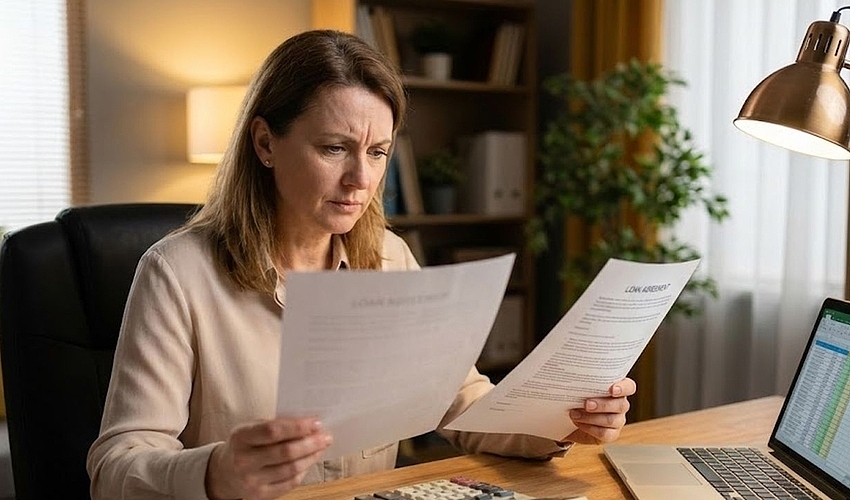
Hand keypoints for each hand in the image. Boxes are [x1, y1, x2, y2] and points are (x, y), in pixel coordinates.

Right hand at [205, 416, 332, 499]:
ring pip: (291, 468)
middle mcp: (244, 461)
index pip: (273, 431)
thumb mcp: (251, 428)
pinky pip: (290, 482)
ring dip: (311, 456)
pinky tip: (310, 460)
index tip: (316, 421)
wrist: (225, 472)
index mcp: (241, 437)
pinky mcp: (261, 495)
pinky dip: (304, 470)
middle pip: (285, 452)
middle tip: (325, 435)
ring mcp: (252, 480)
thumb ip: (275, 424)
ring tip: (321, 446)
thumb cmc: (245, 444)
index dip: (297, 426)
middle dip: (310, 442)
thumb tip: (309, 422)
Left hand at [562, 378, 635, 444]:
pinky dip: (590, 429)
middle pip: (621, 405)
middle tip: (586, 404)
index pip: (629, 387)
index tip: (612, 389)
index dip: (623, 388)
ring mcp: (618, 420)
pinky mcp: (611, 434)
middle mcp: (620, 404)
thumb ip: (582, 380)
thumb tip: (570, 372)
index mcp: (617, 388)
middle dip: (603, 405)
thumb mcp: (579, 386)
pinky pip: (605, 434)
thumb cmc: (576, 397)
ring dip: (591, 417)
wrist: (569, 418)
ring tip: (574, 413)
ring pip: (612, 420)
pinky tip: (578, 423)